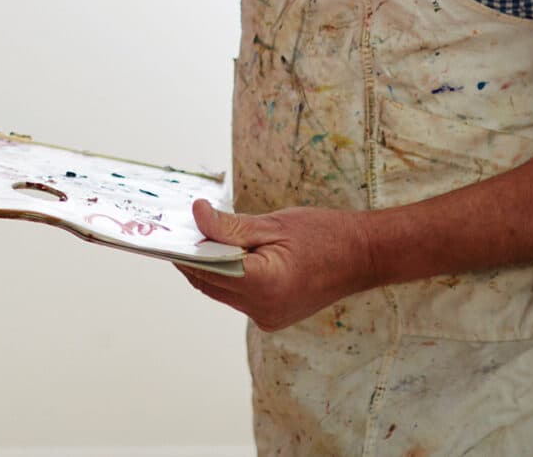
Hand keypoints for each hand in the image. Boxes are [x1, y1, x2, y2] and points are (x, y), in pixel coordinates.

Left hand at [174, 199, 377, 331]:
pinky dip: (229, 277)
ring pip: (222, 291)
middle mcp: (263, 309)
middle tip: (183, 229)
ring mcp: (269, 318)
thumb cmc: (324, 235)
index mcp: (262, 284)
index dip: (184, 249)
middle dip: (194, 257)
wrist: (364, 257)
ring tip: (206, 237)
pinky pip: (239, 297)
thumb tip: (195, 215)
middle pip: (209, 282)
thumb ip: (229, 225)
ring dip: (210, 268)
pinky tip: (230, 254)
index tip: (168, 231)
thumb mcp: (272, 224)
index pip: (205, 268)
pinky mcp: (274, 318)